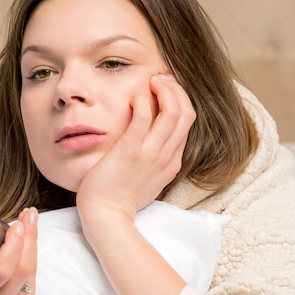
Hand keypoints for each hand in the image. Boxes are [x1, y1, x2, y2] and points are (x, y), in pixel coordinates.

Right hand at [0, 207, 37, 294]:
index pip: (0, 272)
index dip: (13, 247)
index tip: (17, 225)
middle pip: (21, 271)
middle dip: (29, 239)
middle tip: (28, 217)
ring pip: (30, 274)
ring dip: (32, 245)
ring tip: (29, 222)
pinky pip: (32, 280)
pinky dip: (31, 258)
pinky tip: (28, 243)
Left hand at [76, 74, 194, 230]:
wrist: (106, 216)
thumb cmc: (120, 199)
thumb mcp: (148, 180)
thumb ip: (154, 160)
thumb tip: (151, 141)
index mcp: (172, 162)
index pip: (187, 122)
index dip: (180, 99)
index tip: (166, 88)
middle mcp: (166, 156)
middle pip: (185, 113)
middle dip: (176, 89)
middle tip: (159, 78)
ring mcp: (150, 154)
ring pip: (172, 112)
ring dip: (164, 89)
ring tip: (151, 80)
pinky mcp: (130, 152)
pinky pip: (143, 118)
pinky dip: (142, 101)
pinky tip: (133, 97)